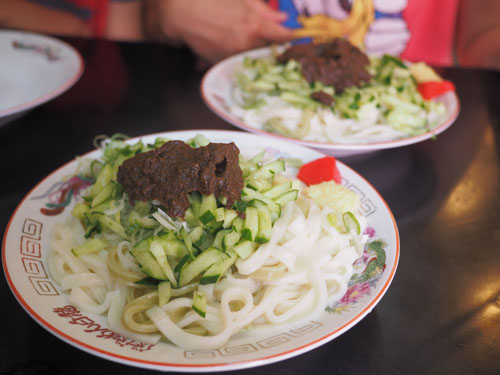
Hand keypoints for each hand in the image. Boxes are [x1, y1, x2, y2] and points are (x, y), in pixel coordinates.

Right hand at [145, 0, 293, 61]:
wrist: (181, 15)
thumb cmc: (211, 1)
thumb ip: (265, 10)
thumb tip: (282, 18)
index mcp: (255, 25)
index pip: (284, 37)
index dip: (293, 38)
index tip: (297, 39)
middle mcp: (247, 44)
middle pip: (271, 52)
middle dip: (275, 48)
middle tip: (276, 44)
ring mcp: (235, 56)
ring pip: (255, 59)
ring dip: (258, 55)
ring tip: (252, 45)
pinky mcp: (223, 63)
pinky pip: (239, 63)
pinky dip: (241, 58)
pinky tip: (236, 48)